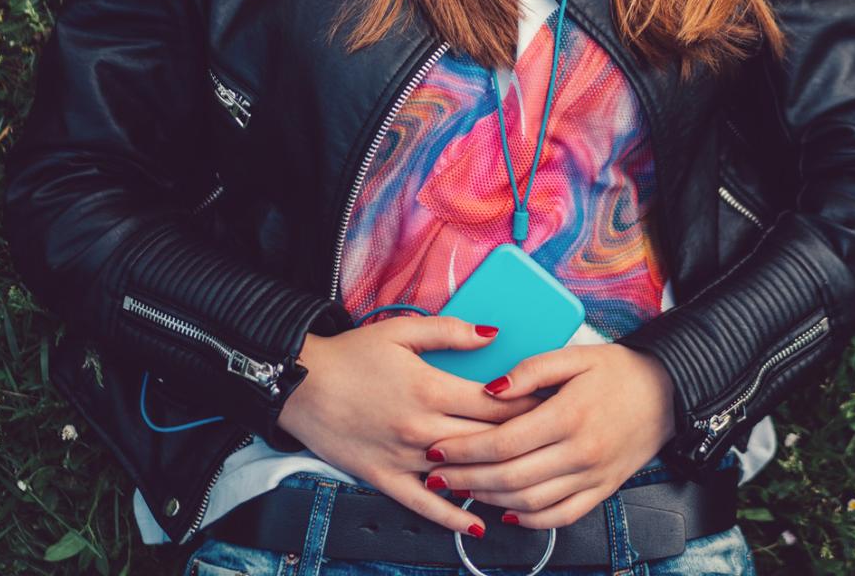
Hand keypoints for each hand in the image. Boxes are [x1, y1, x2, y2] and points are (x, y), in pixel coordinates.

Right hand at [275, 316, 546, 536]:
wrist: (300, 384)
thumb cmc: (352, 355)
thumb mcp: (402, 331)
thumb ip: (451, 333)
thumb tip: (494, 335)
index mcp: (431, 390)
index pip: (495, 405)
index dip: (529, 407)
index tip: (554, 408)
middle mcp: (422, 429)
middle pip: (485, 441)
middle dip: (522, 441)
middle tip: (551, 443)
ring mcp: (403, 458)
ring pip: (460, 475)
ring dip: (494, 478)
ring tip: (528, 478)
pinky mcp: (383, 478)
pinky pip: (423, 505)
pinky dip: (451, 517)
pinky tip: (477, 524)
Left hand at [421, 343, 678, 529]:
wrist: (668, 392)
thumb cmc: (618, 371)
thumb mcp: (573, 356)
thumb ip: (529, 370)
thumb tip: (489, 390)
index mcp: (568, 415)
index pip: (502, 442)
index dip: (463, 449)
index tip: (437, 447)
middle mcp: (580, 452)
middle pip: (509, 477)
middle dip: (466, 479)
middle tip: (437, 475)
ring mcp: (592, 476)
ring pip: (529, 501)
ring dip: (489, 499)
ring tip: (462, 490)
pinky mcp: (602, 490)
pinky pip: (560, 516)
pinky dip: (530, 519)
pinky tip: (507, 511)